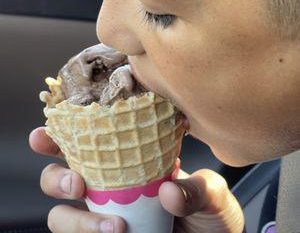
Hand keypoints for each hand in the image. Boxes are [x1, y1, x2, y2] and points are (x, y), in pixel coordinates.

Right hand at [29, 127, 243, 232]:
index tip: (46, 134)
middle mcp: (105, 186)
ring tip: (114, 226)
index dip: (58, 136)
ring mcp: (102, 215)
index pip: (85, 142)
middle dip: (55, 178)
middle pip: (57, 177)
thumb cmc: (210, 212)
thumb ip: (196, 190)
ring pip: (61, 216)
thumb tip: (167, 192)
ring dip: (76, 221)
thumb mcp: (211, 194)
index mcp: (125, 160)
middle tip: (77, 184)